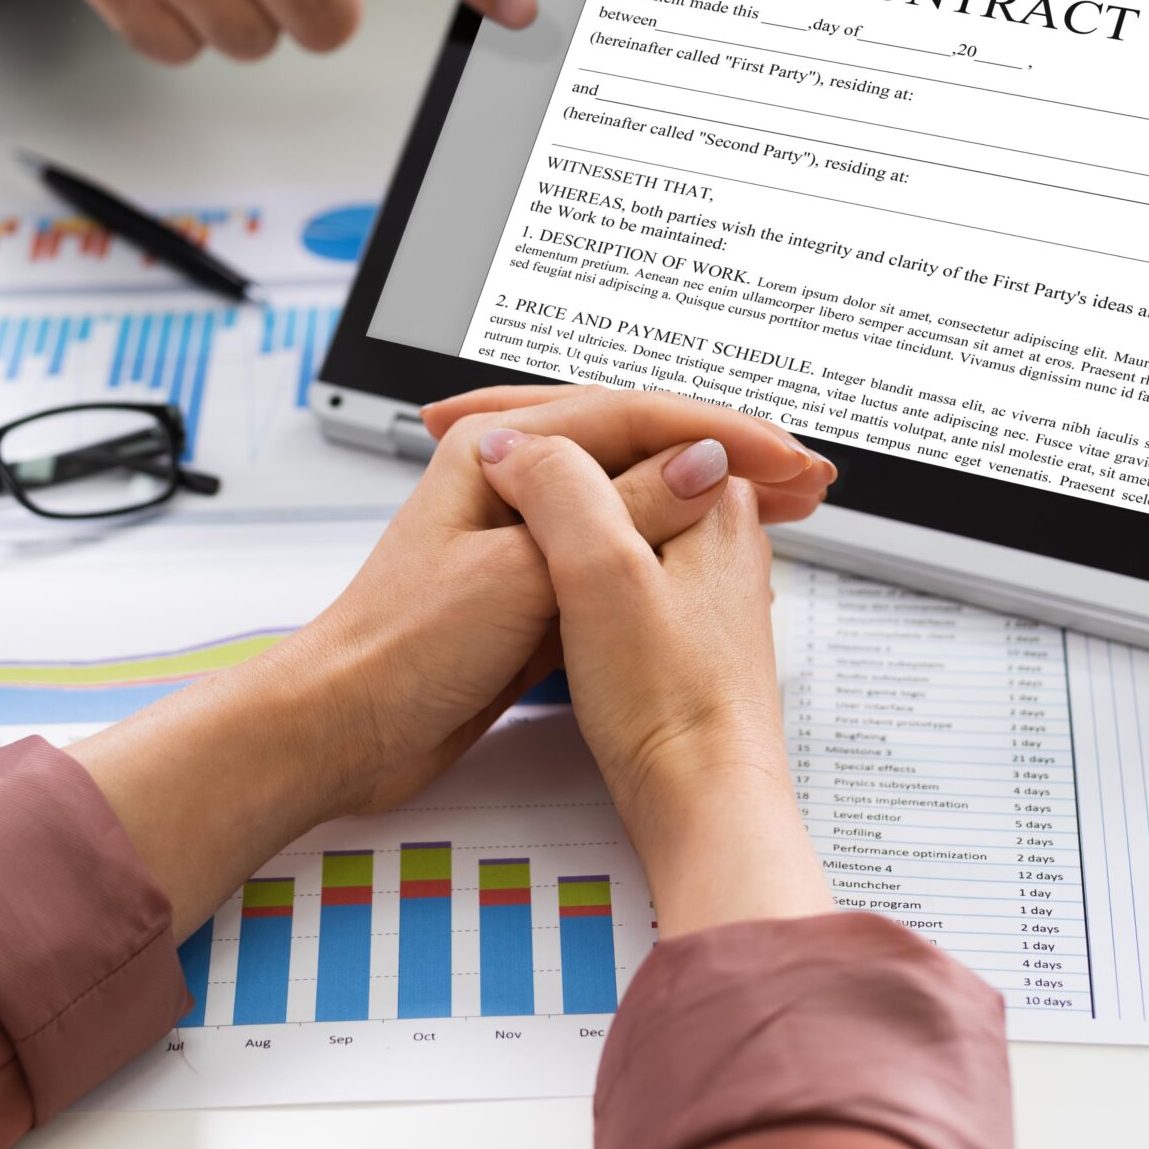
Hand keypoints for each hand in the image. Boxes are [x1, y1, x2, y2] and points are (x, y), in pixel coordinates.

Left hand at [70, 388, 826, 928]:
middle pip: (641, 449)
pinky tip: (718, 567)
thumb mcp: (526, 574)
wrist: (340, 730)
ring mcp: (521, 537)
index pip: (635, 418)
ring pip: (636, 500)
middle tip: (808, 478)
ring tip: (785, 511)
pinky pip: (618, 553)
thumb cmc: (402, 651)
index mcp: (498, 453)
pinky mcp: (527, 593)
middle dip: (730, 456)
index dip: (724, 433)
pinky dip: (674, 551)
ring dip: (710, 501)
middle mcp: (510, 482)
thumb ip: (618, 515)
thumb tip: (699, 465)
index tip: (792, 461)